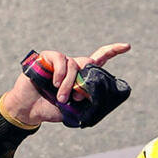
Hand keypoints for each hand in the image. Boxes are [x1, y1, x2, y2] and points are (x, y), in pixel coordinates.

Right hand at [0, 42, 130, 127]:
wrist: (29, 110)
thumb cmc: (51, 109)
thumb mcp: (73, 108)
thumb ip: (84, 100)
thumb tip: (90, 91)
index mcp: (79, 76)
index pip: (98, 60)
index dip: (112, 52)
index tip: (127, 46)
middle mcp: (71, 66)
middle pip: (87, 63)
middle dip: (83, 82)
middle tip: (75, 97)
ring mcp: (59, 61)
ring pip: (74, 64)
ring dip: (69, 82)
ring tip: (61, 97)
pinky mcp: (47, 58)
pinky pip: (60, 59)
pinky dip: (60, 72)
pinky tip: (54, 83)